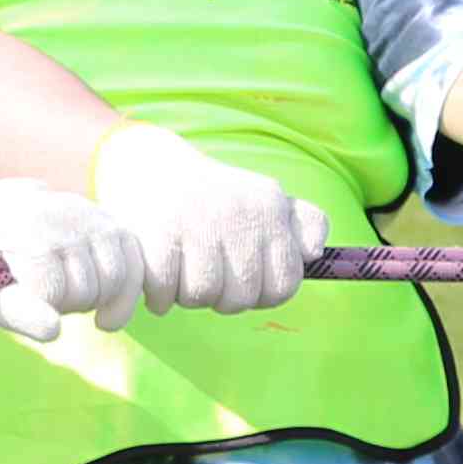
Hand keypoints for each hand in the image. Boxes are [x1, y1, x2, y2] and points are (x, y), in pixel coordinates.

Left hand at [0, 164, 146, 343]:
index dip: (38, 307)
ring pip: (119, 279)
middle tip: (44, 293)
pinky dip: (127, 291)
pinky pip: (138, 263)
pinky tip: (108, 309)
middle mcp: (64, 212)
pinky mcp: (109, 220)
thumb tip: (56, 331)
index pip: (52, 291)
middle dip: (69, 304)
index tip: (18, 291)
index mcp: (28, 227)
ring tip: (70, 293)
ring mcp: (91, 213)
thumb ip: (18, 313)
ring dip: (97, 299)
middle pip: (89, 288)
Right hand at [89, 124, 325, 314]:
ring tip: (182, 271)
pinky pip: (165, 293)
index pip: (283, 286)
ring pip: (202, 297)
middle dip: (222, 296)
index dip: (261, 293)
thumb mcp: (266, 199)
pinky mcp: (157, 234)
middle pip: (240, 298)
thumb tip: (313, 253)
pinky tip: (158, 279)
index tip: (241, 278)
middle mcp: (238, 214)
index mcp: (270, 208)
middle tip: (206, 273)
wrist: (150, 165)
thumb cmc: (215, 196)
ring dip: (187, 295)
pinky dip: (159, 296)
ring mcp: (197, 223)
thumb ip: (306, 223)